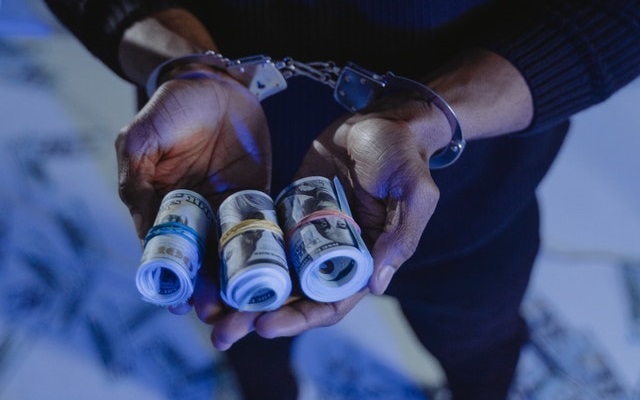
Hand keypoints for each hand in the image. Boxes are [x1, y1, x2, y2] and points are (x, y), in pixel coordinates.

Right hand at [116, 73, 270, 315]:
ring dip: (239, 285)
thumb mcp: (144, 137)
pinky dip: (269, 256)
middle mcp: (197, 216)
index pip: (167, 254)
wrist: (219, 84)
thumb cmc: (175, 106)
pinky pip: (264, 232)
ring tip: (249, 310)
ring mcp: (229, 210)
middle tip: (222, 317)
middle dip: (210, 294)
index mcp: (164, 207)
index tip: (183, 304)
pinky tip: (277, 277)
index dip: (175, 281)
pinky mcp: (259, 199)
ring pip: (234, 257)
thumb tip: (141, 229)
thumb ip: (138, 178)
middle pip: (203, 264)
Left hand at [199, 96, 448, 348]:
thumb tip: (376, 286)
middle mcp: (332, 255)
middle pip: (293, 297)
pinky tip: (211, 265)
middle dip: (257, 316)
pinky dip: (239, 254)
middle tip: (222, 332)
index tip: (265, 326)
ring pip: (272, 273)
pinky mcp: (289, 210)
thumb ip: (400, 237)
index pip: (330, 303)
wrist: (380, 119)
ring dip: (242, 293)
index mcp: (363, 260)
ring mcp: (307, 233)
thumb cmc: (403, 155)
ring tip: (208, 309)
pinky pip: (262, 237)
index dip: (299, 319)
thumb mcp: (413, 193)